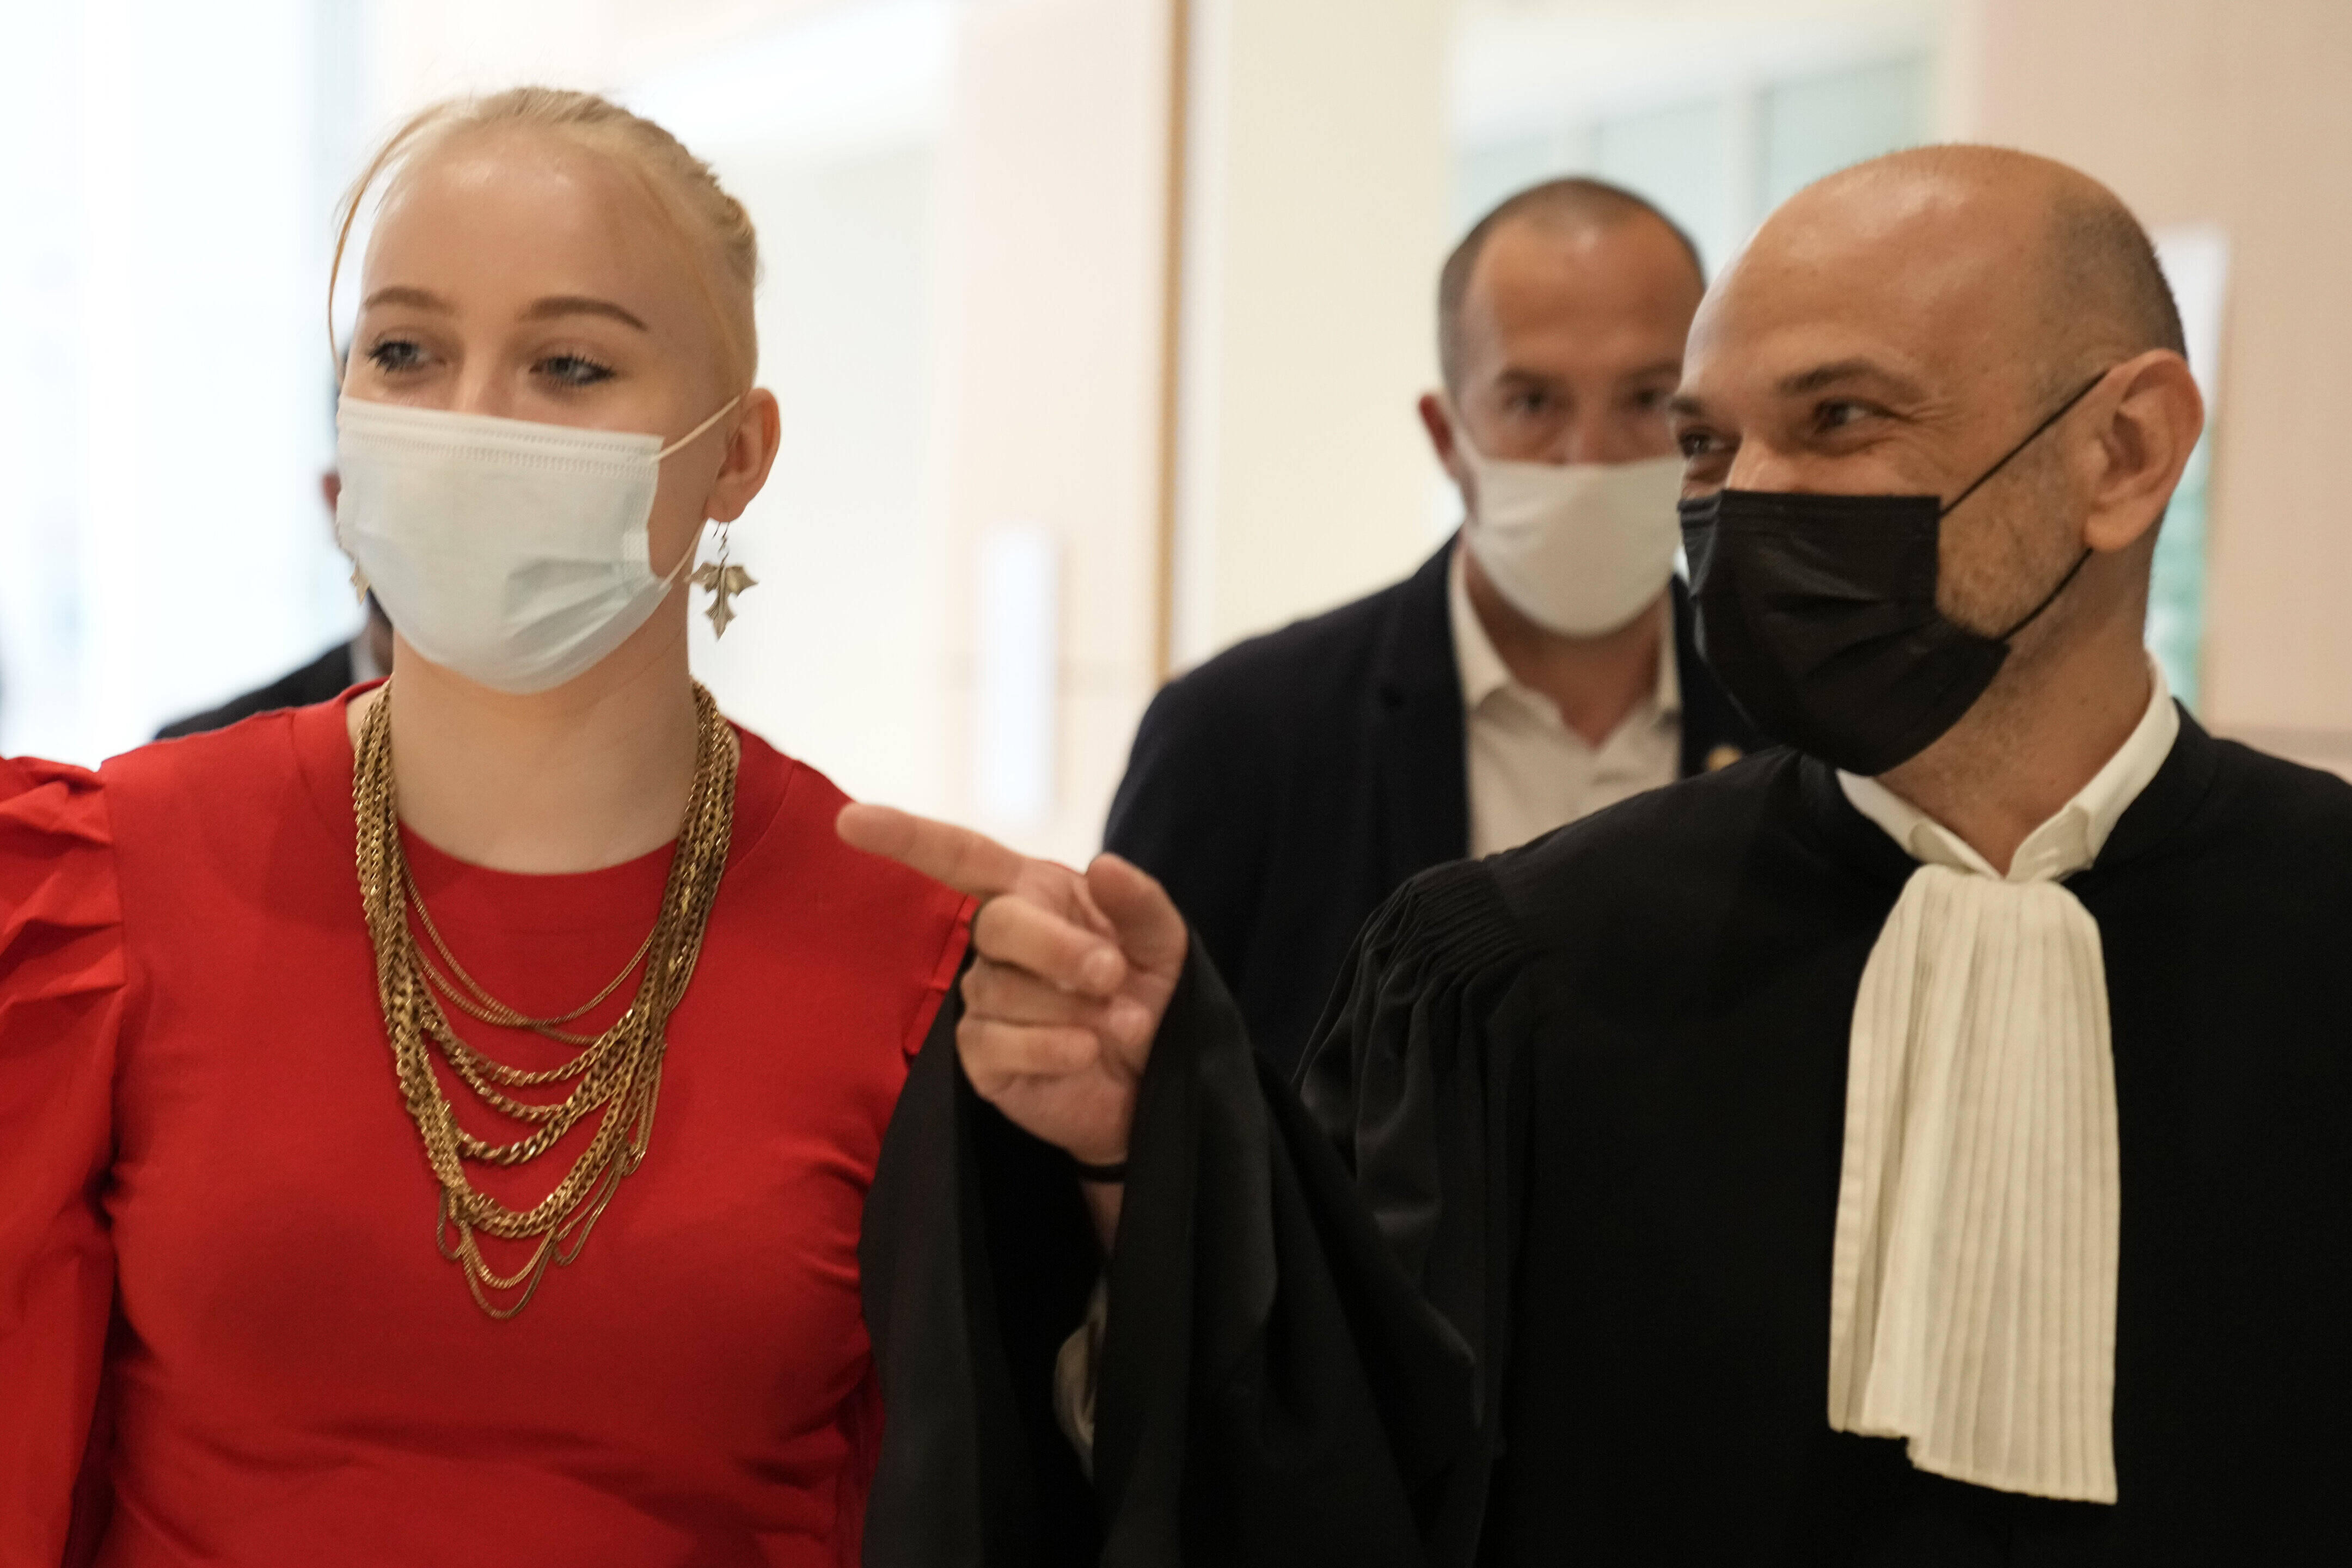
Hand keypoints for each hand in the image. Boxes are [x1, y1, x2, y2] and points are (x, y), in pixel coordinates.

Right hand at [836, 805, 1186, 1170]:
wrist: (1155, 1084)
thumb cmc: (1149, 996)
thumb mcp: (1163, 943)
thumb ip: (1139, 902)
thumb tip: (1103, 864)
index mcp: (1033, 895)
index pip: (959, 856)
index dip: (905, 837)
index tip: (849, 821)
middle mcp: (998, 942)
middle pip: (997, 923)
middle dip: (1058, 948)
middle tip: (1110, 973)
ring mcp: (982, 1001)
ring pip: (1001, 989)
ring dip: (1072, 1008)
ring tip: (1122, 1024)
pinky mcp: (980, 1059)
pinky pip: (996, 1042)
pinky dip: (1050, 1045)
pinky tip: (1085, 1051)